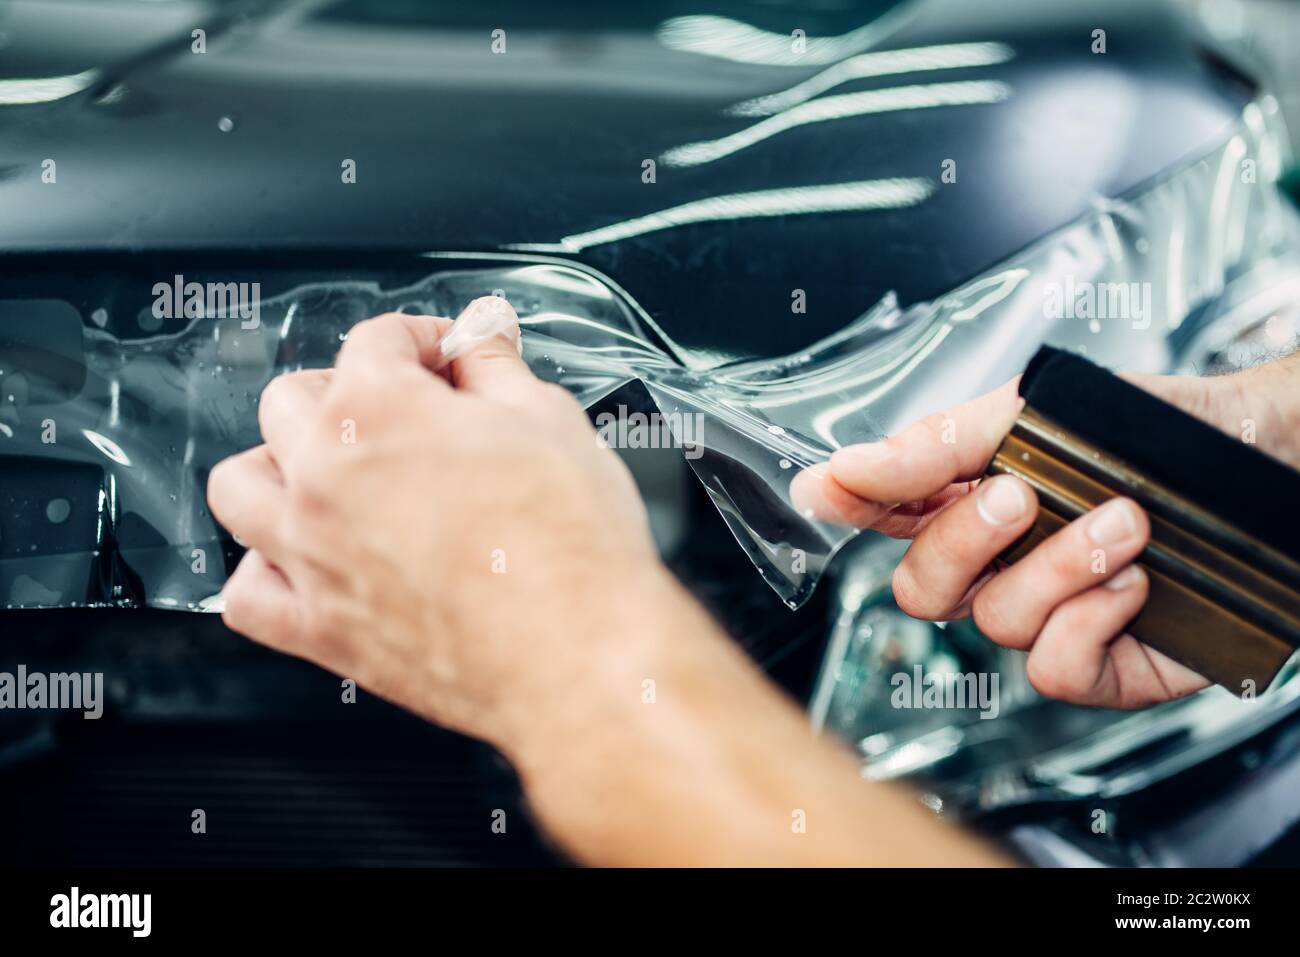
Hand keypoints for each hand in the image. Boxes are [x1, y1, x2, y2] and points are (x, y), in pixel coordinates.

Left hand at [207, 298, 677, 748]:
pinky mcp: (317, 629)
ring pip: (240, 485)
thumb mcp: (551, 420)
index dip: (424, 340)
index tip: (448, 358)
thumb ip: (498, 366)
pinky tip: (304, 562)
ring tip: (328, 472)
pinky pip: (246, 594)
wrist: (577, 659)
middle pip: (291, 399)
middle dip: (347, 389)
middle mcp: (325, 475)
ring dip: (277, 466)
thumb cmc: (571, 550)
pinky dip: (264, 572)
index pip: (377, 339)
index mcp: (379, 409)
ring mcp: (310, 554)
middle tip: (402, 409)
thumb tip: (481, 338)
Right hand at [789, 374, 1240, 709]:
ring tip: (1123, 523)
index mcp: (978, 493)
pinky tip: (1134, 585)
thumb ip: (939, 443)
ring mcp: (1052, 614)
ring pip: (995, 623)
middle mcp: (1005, 561)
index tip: (828, 488)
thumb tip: (842, 468)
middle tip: (1018, 498)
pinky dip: (1090, 624)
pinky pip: (1054, 670)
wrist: (1275, 455)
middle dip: (962, 544)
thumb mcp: (1043, 411)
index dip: (848, 503)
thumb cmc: (1168, 429)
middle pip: (921, 588)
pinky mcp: (1106, 662)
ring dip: (1058, 568)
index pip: (886, 510)